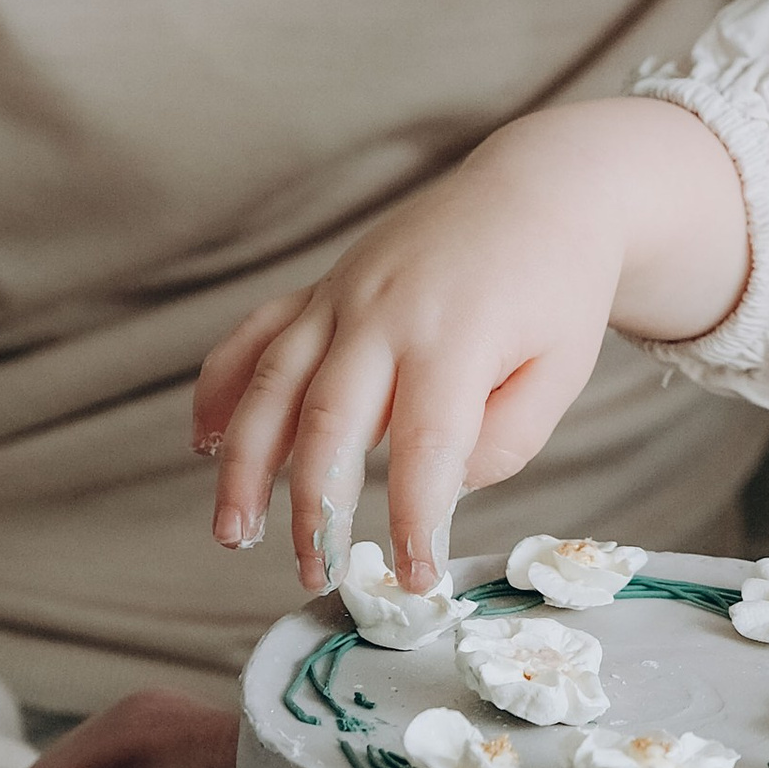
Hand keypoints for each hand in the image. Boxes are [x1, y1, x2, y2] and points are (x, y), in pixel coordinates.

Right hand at [193, 99, 748, 591]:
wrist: (539, 189)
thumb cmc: (557, 288)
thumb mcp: (563, 369)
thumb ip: (507, 438)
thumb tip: (442, 486)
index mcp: (458, 336)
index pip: (426, 448)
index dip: (412, 521)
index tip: (413, 578)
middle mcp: (386, 312)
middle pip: (331, 422)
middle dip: (314, 510)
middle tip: (313, 575)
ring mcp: (344, 294)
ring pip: (272, 383)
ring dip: (244, 464)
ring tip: (233, 534)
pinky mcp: (323, 286)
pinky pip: (255, 336)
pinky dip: (221, 388)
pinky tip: (205, 442)